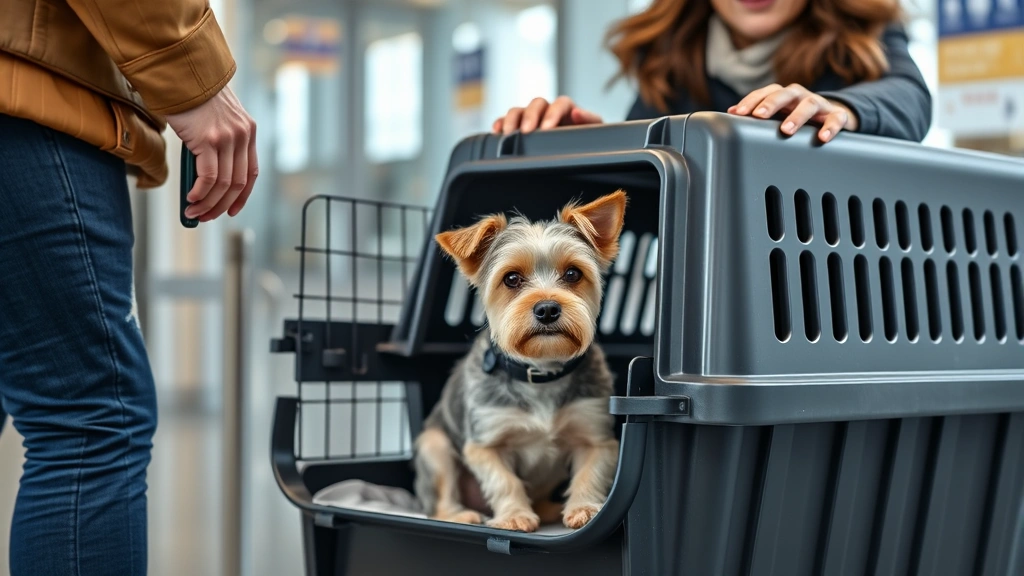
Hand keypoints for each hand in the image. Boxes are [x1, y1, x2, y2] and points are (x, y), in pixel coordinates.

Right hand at [166, 86, 257, 220]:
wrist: (182, 72)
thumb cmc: (192, 97)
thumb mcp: (215, 119)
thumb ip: (217, 144)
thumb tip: (203, 180)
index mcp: (248, 132)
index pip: (251, 173)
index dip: (242, 196)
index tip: (232, 210)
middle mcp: (242, 136)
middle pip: (238, 183)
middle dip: (222, 205)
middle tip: (206, 216)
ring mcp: (227, 138)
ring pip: (223, 184)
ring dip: (208, 203)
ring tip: (194, 211)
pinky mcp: (209, 140)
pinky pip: (208, 177)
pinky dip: (200, 192)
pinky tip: (191, 198)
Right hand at [492, 96, 602, 134]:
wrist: (580, 153)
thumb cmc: (588, 142)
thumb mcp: (595, 131)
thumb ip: (590, 120)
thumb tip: (577, 112)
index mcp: (568, 109)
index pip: (560, 103)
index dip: (552, 113)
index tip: (547, 128)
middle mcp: (549, 111)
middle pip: (536, 104)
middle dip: (529, 117)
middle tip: (525, 132)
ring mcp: (532, 119)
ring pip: (519, 110)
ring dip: (511, 120)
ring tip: (506, 133)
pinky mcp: (519, 128)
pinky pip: (506, 121)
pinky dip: (499, 124)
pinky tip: (496, 132)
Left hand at [728, 83, 858, 142]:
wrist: (831, 116)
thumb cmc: (797, 115)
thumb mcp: (778, 113)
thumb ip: (757, 112)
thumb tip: (730, 114)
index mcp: (783, 95)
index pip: (765, 93)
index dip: (751, 101)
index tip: (738, 113)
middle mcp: (800, 96)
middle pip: (785, 93)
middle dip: (771, 104)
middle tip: (759, 116)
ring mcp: (819, 104)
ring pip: (809, 104)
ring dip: (797, 116)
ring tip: (786, 130)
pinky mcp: (836, 115)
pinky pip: (835, 119)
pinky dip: (830, 127)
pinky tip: (822, 137)